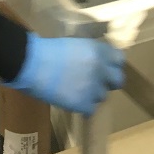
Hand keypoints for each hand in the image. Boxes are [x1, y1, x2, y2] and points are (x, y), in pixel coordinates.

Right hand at [4, 33, 125, 116]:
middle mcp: (101, 70)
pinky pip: (91, 109)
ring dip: (93, 94)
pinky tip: (72, 100)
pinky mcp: (83, 104)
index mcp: (99, 51)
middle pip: (118, 80)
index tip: (106, 67)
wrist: (33, 65)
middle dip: (109, 82)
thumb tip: (98, 61)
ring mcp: (93, 88)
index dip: (113, 64)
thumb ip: (90, 54)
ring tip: (77, 90)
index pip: (119, 59)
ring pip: (102, 96)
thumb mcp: (75, 45)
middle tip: (97, 82)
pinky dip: (83, 107)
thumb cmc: (49, 51)